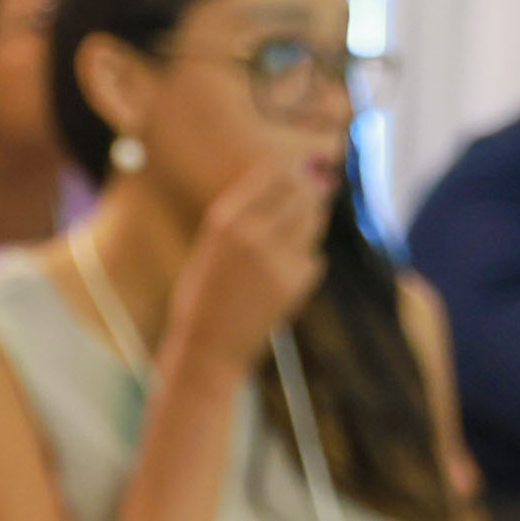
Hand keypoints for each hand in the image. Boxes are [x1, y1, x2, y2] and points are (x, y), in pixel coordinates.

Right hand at [157, 166, 329, 383]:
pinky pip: (314, 260)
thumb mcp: (213, 245)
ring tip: (287, 244)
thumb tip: (291, 182)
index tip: (296, 177)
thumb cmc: (206, 294)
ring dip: (309, 226)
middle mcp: (252, 233)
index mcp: (226, 219)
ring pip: (313, 222)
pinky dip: (305, 264)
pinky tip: (282, 279)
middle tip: (303, 207)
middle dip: (308, 196)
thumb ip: (245, 215)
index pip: (276, 172)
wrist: (208, 348)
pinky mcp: (295, 284)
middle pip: (302, 192)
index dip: (292, 172)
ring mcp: (277, 259)